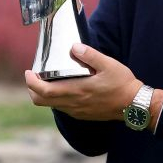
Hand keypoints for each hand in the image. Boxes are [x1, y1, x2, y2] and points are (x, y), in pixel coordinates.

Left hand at [25, 43, 139, 121]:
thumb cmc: (122, 84)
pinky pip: (62, 108)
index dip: (31, 82)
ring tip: (47, 80)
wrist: (134, 106)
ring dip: (43, 94)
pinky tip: (64, 88)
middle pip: (41, 101)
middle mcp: (73, 103)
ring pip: (51, 105)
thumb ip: (90, 55)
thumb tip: (74, 47)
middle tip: (33, 76)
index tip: (28, 72)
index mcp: (77, 90)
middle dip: (32, 89)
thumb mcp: (108, 64)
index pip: (44, 91)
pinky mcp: (82, 115)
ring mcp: (77, 111)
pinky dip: (55, 99)